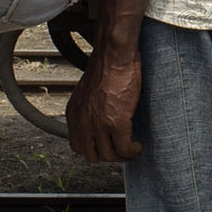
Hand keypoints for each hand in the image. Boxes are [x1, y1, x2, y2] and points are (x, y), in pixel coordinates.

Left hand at [67, 43, 144, 163]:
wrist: (115, 55)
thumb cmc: (107, 66)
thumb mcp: (88, 91)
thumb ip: (88, 109)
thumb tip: (99, 121)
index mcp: (73, 113)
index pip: (78, 146)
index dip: (94, 150)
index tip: (108, 145)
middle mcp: (82, 121)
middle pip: (92, 156)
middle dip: (109, 156)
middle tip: (122, 149)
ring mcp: (98, 123)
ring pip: (109, 156)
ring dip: (123, 156)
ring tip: (132, 148)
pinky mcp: (116, 122)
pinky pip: (124, 149)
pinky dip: (132, 151)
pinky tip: (138, 146)